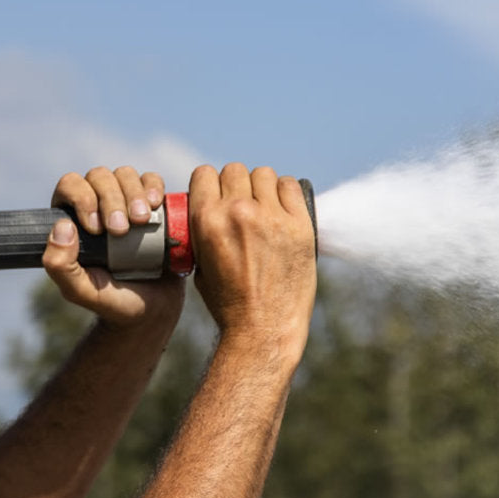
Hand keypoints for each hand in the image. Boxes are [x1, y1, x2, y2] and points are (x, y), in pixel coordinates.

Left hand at [42, 166, 184, 327]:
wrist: (153, 310)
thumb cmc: (112, 301)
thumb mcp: (81, 291)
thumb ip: (60, 266)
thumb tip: (62, 227)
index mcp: (72, 220)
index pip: (69, 187)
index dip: (82, 198)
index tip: (96, 228)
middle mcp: (97, 205)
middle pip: (98, 176)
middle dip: (110, 198)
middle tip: (121, 230)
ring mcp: (126, 201)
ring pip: (124, 173)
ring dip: (132, 193)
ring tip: (142, 222)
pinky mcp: (153, 204)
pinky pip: (152, 179)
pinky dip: (154, 187)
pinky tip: (156, 207)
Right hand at [189, 164, 315, 360]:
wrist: (263, 328)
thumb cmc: (228, 302)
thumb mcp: (199, 265)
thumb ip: (202, 232)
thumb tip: (209, 209)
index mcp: (206, 221)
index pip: (204, 174)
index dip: (209, 184)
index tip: (216, 195)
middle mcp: (238, 212)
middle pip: (235, 170)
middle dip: (236, 184)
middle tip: (241, 205)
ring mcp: (271, 217)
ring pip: (264, 174)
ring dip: (262, 187)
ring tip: (263, 208)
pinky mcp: (300, 225)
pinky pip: (291, 186)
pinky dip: (286, 193)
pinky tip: (283, 210)